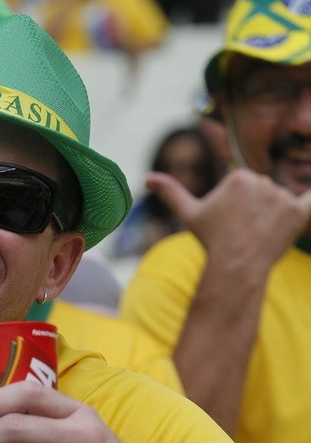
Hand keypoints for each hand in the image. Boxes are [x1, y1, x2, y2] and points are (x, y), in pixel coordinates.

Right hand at [146, 169, 310, 277]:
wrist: (234, 265)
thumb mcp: (188, 214)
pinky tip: (306, 200)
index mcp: (239, 177)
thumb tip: (148, 178)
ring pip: (279, 201)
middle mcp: (263, 181)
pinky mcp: (299, 213)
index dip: (236, 204)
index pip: (244, 185)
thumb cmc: (210, 240)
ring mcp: (282, 197)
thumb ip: (171, 192)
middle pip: (263, 191)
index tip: (229, 221)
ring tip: (257, 235)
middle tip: (242, 230)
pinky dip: (310, 199)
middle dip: (255, 208)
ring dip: (272, 215)